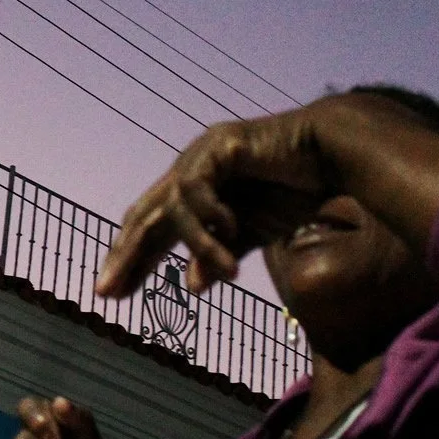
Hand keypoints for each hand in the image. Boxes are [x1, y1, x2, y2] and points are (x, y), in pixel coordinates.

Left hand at [100, 108, 330, 299]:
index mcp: (193, 192)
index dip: (131, 259)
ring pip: (174, 207)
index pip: (150, 228)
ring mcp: (200, 154)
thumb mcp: (252, 234)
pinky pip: (198, 187)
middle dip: (124, 255)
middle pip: (143, 215)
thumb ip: (221, 255)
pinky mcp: (219, 144)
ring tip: (229, 273)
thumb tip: (193, 288)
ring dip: (199, 244)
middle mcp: (189, 170)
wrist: (332, 156)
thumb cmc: (295, 191)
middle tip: (106, 291)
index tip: (112, 294)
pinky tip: (233, 228)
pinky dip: (211, 215)